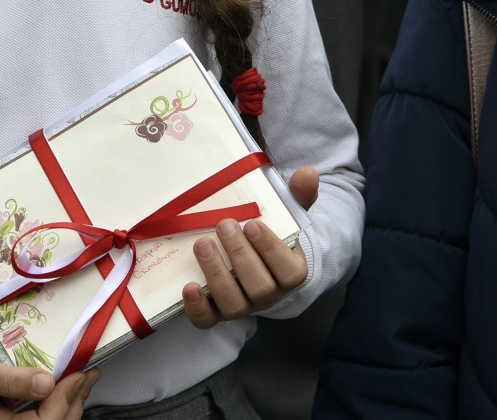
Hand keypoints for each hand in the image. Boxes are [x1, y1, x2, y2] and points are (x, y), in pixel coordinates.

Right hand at [0, 326, 99, 419]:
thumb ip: (10, 380)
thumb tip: (48, 383)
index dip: (62, 402)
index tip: (78, 375)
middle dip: (73, 403)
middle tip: (91, 374)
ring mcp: (6, 418)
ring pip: (48, 418)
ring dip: (69, 400)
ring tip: (85, 376)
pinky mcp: (9, 406)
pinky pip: (38, 407)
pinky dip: (56, 395)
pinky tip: (66, 380)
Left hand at [180, 166, 316, 326]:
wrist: (254, 258)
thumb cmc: (270, 233)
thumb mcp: (287, 213)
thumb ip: (298, 196)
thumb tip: (308, 173)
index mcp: (290, 273)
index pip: (288, 271)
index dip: (270, 249)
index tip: (253, 224)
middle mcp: (269, 295)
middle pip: (260, 288)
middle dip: (240, 256)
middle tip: (224, 225)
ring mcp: (242, 306)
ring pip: (234, 305)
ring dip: (217, 275)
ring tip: (202, 243)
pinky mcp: (216, 312)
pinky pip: (208, 322)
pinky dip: (197, 308)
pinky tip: (188, 287)